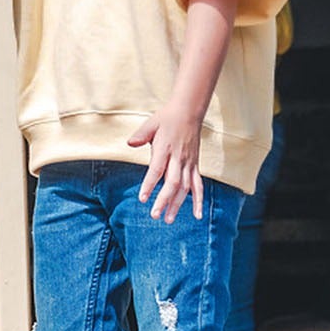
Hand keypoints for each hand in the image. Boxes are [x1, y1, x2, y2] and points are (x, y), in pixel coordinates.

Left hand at [127, 104, 204, 221]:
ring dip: (177, 204)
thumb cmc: (167, 118)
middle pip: (173, 183)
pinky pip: (198, 185)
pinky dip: (199, 200)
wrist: (189, 111)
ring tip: (168, 219)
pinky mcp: (195, 166)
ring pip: (185, 187)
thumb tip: (130, 143)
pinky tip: (197, 215)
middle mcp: (179, 158)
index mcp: (165, 148)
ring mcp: (189, 163)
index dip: (150, 184)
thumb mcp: (151, 123)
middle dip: (164, 200)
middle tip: (155, 215)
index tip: (142, 198)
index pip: (157, 170)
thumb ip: (141, 135)